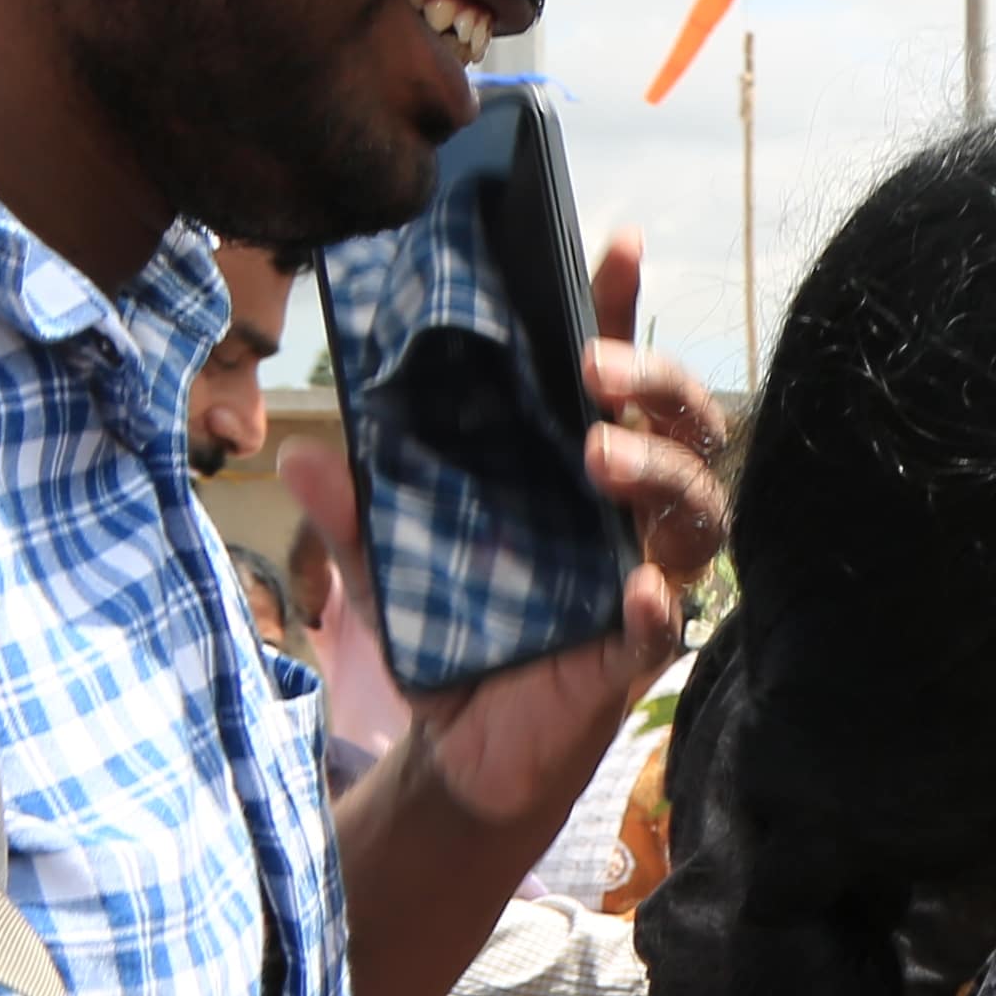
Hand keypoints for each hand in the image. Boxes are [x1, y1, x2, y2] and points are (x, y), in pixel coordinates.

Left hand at [400, 228, 734, 834]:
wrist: (461, 754)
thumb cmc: (450, 638)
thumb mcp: (386, 566)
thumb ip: (356, 514)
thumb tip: (299, 454)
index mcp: (574, 468)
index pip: (612, 376)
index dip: (619, 307)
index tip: (614, 241)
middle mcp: (625, 512)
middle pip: (684, 426)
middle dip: (655, 380)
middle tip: (592, 369)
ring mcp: (643, 576)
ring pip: (695, 510)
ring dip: (658, 472)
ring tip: (598, 456)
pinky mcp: (636, 652)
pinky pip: (669, 619)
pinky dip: (659, 602)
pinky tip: (638, 589)